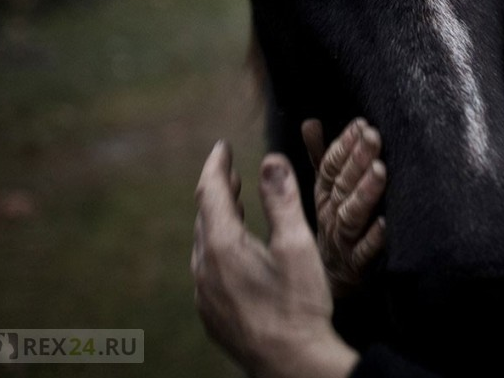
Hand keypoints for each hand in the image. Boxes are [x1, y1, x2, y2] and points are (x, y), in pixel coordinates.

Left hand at [192, 141, 357, 377]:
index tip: (222, 146)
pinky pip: (208, 270)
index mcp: (223, 247)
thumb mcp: (297, 244)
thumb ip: (282, 199)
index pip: (211, 193)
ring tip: (235, 205)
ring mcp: (205, 296)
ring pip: (204, 245)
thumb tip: (271, 160)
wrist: (292, 365)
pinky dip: (218, 248)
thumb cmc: (299, 304)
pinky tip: (236, 253)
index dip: (216, 166)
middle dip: (218, 190)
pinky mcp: (213, 315)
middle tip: (231, 171)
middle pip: (204, 218)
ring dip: (218, 220)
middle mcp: (205, 270)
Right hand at [302, 118, 387, 297]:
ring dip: (365, 193)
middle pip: (342, 186)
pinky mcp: (356, 268)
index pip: (329, 167)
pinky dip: (374, 239)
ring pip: (351, 215)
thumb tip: (310, 122)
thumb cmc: (331, 229)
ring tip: (380, 171)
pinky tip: (386, 224)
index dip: (344, 146)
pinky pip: (364, 253)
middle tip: (373, 136)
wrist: (327, 286)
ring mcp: (342, 242)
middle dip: (357, 160)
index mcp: (324, 198)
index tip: (360, 124)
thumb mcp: (324, 193)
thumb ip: (320, 158)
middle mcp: (330, 217)